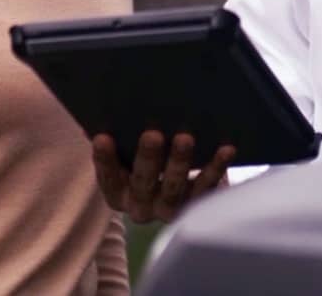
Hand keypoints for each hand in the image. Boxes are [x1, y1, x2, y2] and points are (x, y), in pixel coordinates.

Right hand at [91, 130, 234, 222]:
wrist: (179, 191)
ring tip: (185, 138)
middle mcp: (142, 207)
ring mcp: (170, 209)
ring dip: (180, 162)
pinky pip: (207, 188)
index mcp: (119, 194)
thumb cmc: (145, 161)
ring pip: (174, 188)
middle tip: (152, 134)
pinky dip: (216, 168)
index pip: (108, 178)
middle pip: (143, 182)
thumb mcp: (128, 154)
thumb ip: (115, 138)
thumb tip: (96, 111)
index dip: (104, 159)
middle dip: (147, 158)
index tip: (102, 136)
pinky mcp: (197, 206)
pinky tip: (225, 149)